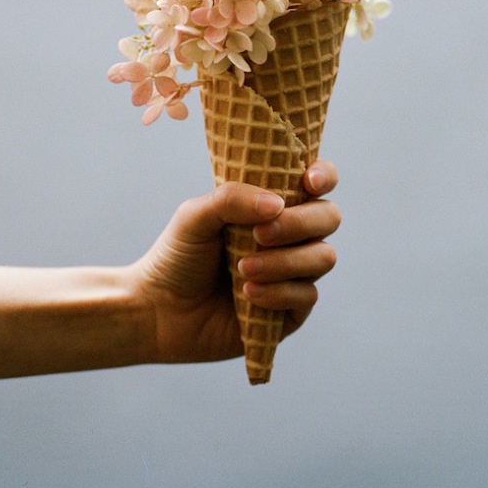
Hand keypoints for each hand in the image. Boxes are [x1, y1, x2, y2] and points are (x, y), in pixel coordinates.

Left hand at [131, 160, 339, 363]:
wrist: (157, 309)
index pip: (317, 182)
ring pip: (323, 257)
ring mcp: (294, 273)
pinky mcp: (291, 311)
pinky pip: (307, 295)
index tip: (309, 181)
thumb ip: (232, 199)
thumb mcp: (195, 216)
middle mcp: (290, 235)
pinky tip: (248, 294)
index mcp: (272, 204)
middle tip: (260, 234)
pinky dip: (279, 292)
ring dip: (285, 261)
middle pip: (329, 217)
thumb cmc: (178, 255)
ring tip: (243, 269)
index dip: (324, 176)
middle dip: (300, 222)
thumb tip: (277, 204)